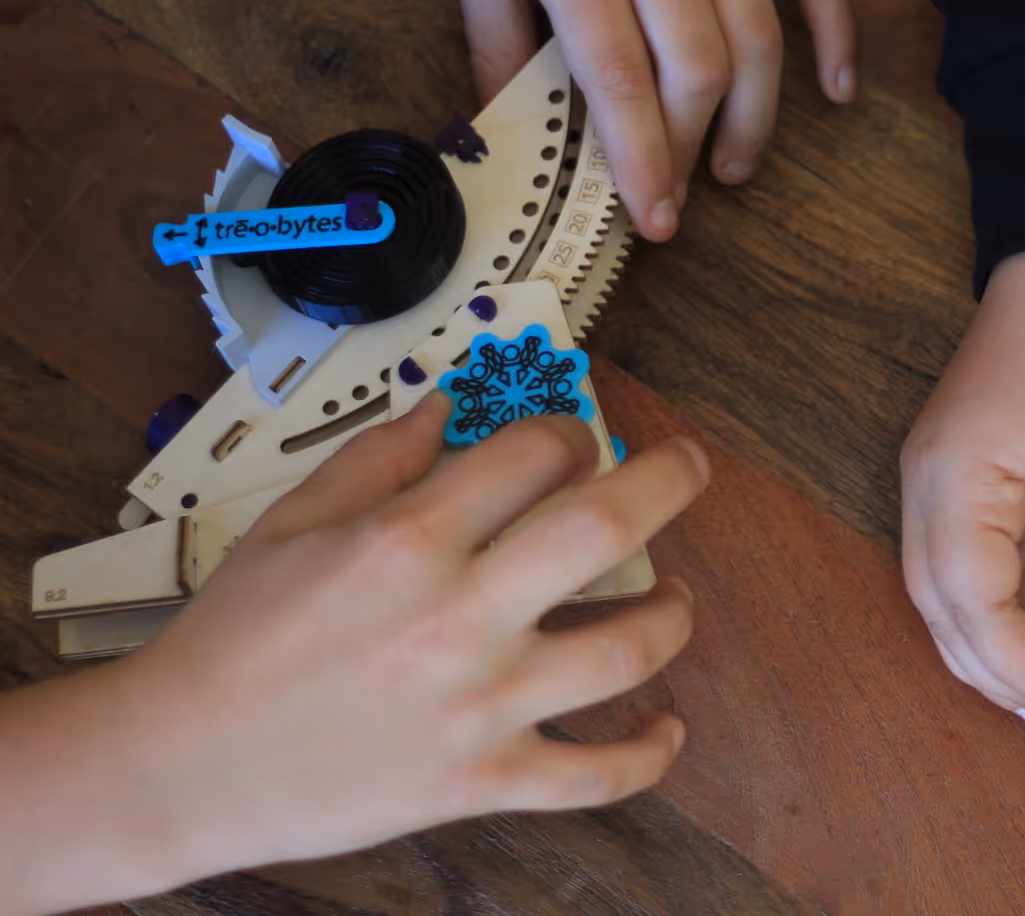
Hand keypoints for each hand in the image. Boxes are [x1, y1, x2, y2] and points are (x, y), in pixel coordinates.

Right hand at [0, 395, 707, 913]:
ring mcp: (480, 703)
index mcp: (408, 538)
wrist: (178, 762)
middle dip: (668, 480)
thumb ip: (383, 454)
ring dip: (672, 615)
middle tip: (690, 466)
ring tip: (676, 598)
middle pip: (604, 525)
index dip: (572, 432)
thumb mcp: (296, 519)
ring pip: (628, 649)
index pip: (536, 452)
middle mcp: (458, 614)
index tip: (578, 440)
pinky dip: (647, 755)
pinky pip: (594, 775)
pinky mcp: (482, 779)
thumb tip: (450, 401)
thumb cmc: (234, 637)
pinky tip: (668, 728)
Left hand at [449, 0, 855, 241]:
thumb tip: (513, 131)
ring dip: (755, 117)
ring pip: (758, 36)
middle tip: (680, 189)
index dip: (642, 160)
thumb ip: (495, 36)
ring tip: (735, 165)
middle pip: (697, 67)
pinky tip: (837, 91)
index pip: (617, 78)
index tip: (655, 217)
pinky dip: (835, 34)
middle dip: (692, 147)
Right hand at [901, 246, 1024, 733]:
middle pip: (947, 613)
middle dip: (1005, 675)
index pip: (973, 602)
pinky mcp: (975, 481)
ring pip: (958, 598)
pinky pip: (984, 565)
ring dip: (1006, 651)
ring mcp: (947, 484)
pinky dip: (1018, 610)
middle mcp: (931, 488)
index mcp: (956, 477)